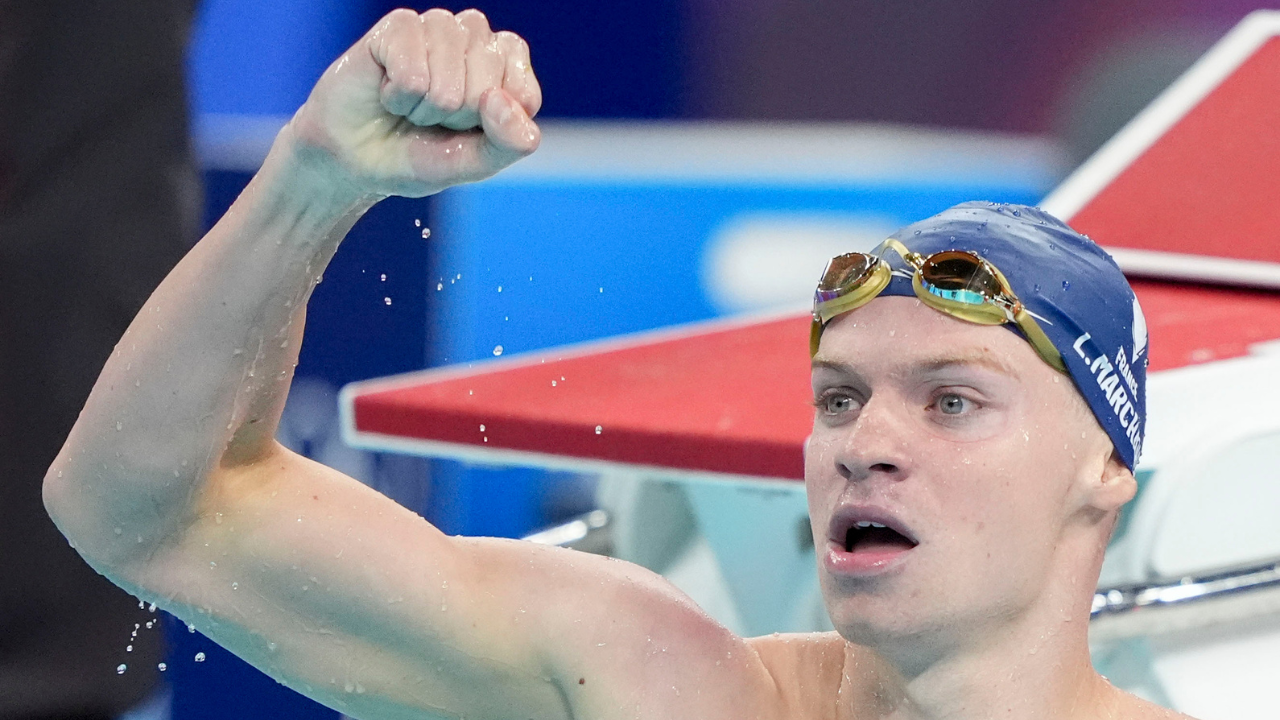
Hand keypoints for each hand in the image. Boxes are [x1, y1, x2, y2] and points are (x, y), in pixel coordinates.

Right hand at [286, 8, 541, 198]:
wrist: (353, 159)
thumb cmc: (416, 155)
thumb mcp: (471, 163)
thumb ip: (505, 143)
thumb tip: (502, 101)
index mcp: (505, 67)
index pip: (524, 95)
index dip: (491, 127)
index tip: (467, 131)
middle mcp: (476, 39)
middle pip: (486, 88)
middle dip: (454, 120)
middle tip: (430, 119)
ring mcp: (439, 27)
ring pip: (448, 82)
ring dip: (424, 109)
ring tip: (409, 105)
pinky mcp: (400, 26)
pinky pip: (413, 74)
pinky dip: (397, 97)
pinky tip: (387, 91)